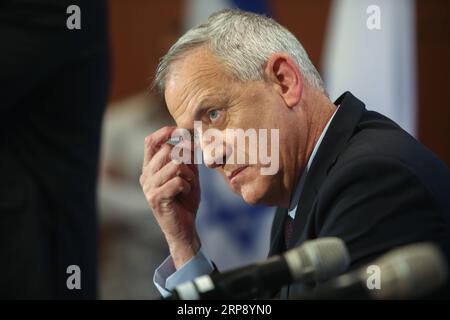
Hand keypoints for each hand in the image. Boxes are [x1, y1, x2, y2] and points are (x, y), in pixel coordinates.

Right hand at [140, 126, 200, 268]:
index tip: (181, 131)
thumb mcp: (189, 174)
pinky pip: (178, 181)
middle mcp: (146, 175)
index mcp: (150, 167)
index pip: (150, 141)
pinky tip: (185, 194)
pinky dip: (188, 186)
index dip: (165, 132)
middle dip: (186, 158)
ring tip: (188, 185)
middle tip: (192, 172)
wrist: (184, 227)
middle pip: (166, 150)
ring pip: (174, 165)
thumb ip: (188, 158)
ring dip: (188, 174)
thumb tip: (190, 138)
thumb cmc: (185, 200)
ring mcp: (149, 187)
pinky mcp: (156, 198)